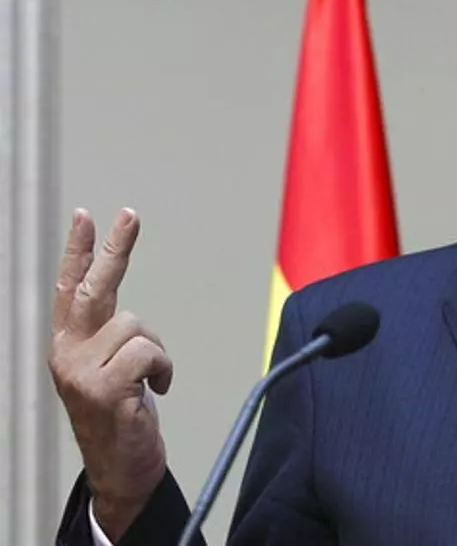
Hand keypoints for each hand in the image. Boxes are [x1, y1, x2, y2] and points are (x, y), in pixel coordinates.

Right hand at [47, 208, 172, 540]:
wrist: (120, 470)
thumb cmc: (121, 416)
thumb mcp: (110, 371)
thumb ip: (110, 339)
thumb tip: (126, 314)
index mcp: (68, 344)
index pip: (69, 288)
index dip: (78, 251)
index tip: (87, 216)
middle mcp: (66, 352)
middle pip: (93, 289)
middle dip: (114, 249)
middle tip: (130, 214)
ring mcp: (79, 371)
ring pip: (136, 326)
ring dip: (156, 352)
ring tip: (149, 380)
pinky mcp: (100, 388)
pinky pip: (148, 353)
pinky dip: (162, 369)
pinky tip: (155, 390)